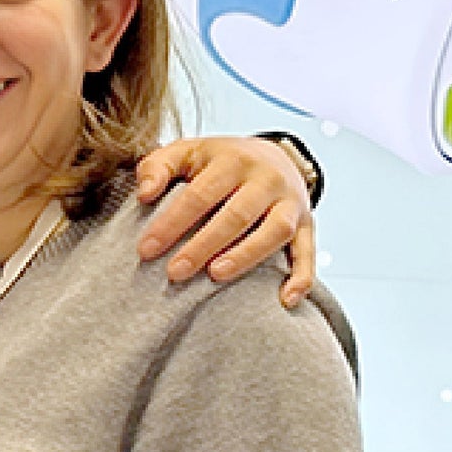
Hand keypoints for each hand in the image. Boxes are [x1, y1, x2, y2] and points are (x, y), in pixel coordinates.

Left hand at [134, 136, 316, 307]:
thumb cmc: (218, 161)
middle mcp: (267, 179)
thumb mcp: (186, 151)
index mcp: (234, 160)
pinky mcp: (308, 224)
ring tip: (216, 276)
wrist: (273, 155)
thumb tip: (144, 193)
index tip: (146, 249)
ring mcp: (291, 203)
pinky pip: (308, 252)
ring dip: (247, 256)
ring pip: (275, 231)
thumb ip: (158, 167)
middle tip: (175, 272)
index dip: (172, 223)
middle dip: (203, 245)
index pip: (200, 194)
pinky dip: (301, 277)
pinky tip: (285, 300)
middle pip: (237, 215)